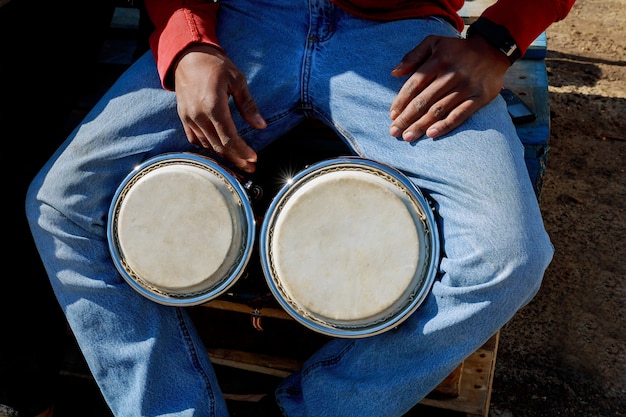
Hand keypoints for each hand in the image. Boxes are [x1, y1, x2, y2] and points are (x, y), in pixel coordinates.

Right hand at [173, 44, 265, 173]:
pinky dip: (208, 147)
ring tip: (239, 162)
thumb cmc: (215, 66)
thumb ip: (248, 105)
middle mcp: (198, 115)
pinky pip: (195, 139)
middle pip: (219, 146)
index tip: (254, 158)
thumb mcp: (237, 80)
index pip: (229, 137)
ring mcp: (188, 117)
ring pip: (207, 145)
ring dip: (224, 156)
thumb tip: (261, 125)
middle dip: (236, 159)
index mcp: (213, 105)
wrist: (188, 56)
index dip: (242, 151)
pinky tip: (220, 150)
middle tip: (250, 168)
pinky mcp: (183, 117)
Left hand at [389, 34, 509, 140]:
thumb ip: (413, 56)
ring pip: (439, 110)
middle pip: (424, 100)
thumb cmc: (457, 50)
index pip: (414, 84)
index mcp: (438, 61)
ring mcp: (466, 87)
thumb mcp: (434, 43)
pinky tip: (431, 134)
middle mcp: (451, 75)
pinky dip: (445, 125)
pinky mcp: (479, 98)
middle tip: (395, 132)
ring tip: (408, 137)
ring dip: (421, 125)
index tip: (392, 115)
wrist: (493, 50)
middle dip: (407, 118)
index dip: (401, 101)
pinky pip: (460, 114)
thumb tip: (394, 72)